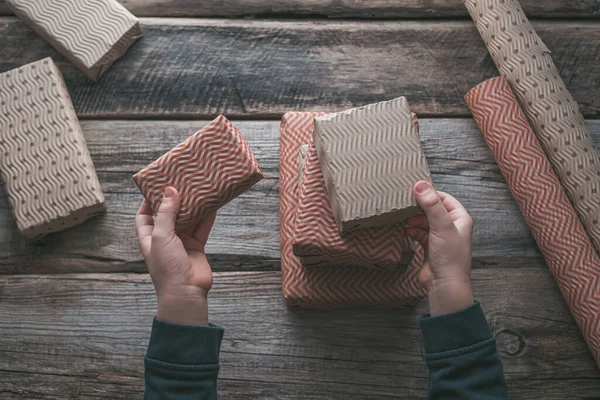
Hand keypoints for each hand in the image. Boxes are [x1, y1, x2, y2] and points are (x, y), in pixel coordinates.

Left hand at [136, 187, 216, 325]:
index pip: (144, 214)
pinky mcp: (196, 246)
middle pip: (168, 213)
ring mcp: (181, 242)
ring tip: (198, 189)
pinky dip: (207, 217)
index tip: (157, 184)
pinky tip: (213, 204)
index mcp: (149, 236)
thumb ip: (166, 213)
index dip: (148, 200)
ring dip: (193, 206)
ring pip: (188, 218)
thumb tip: (170, 190)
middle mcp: (164, 238)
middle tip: (182, 181)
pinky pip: (202, 227)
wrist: (186, 292)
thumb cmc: (167, 267)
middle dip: (174, 199)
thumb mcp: (162, 236)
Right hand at [406, 181, 473, 315]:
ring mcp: (440, 237)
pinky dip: (411, 230)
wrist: (445, 286)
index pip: (443, 198)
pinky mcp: (429, 247)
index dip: (429, 193)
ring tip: (403, 218)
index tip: (413, 190)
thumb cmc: (450, 258)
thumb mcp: (441, 226)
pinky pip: (418, 232)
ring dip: (413, 219)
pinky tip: (404, 230)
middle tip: (404, 203)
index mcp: (460, 218)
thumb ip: (431, 205)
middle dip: (418, 207)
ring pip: (424, 221)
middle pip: (432, 209)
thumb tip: (420, 184)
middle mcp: (451, 226)